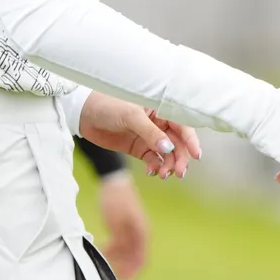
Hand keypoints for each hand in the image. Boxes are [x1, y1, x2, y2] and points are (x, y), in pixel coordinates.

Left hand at [79, 92, 201, 179]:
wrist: (83, 113)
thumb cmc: (108, 105)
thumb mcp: (131, 116)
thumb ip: (150, 133)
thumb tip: (168, 149)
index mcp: (160, 109)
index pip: (182, 124)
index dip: (191, 140)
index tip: (196, 155)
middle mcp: (157, 122)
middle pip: (177, 143)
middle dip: (180, 158)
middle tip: (179, 173)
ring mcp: (148, 136)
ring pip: (166, 154)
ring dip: (168, 165)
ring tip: (163, 174)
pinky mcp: (138, 148)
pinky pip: (152, 160)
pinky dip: (155, 167)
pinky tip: (152, 172)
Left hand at [98, 176, 149, 279]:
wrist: (112, 180)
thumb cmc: (114, 199)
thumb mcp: (116, 221)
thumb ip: (120, 241)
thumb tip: (122, 258)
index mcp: (141, 232)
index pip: (141, 259)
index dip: (132, 273)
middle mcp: (140, 233)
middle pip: (134, 258)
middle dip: (123, 268)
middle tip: (109, 274)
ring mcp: (132, 229)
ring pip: (126, 252)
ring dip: (116, 259)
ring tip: (101, 260)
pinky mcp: (124, 226)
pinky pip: (120, 243)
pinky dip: (113, 249)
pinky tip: (101, 249)